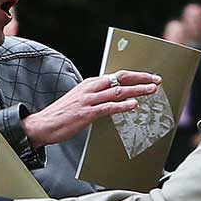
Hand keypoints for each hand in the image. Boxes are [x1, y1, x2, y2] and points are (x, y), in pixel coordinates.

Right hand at [21, 69, 163, 147]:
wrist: (42, 125)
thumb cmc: (63, 115)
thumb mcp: (81, 101)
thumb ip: (97, 98)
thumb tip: (114, 100)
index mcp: (91, 84)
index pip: (117, 75)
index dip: (135, 75)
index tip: (150, 77)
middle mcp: (91, 88)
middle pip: (120, 78)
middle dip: (141, 79)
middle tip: (157, 80)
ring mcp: (88, 100)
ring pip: (118, 91)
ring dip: (137, 90)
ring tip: (152, 90)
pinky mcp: (86, 113)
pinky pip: (108, 107)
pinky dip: (122, 105)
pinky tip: (134, 105)